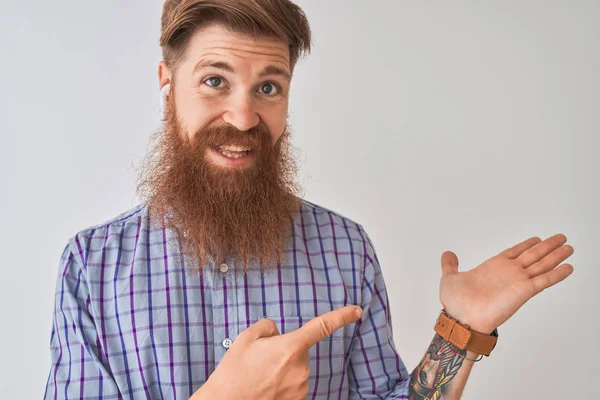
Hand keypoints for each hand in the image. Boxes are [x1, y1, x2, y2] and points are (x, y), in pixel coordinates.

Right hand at [191, 305, 362, 399]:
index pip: (322, 326)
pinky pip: (293, 384)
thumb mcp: (246, 338)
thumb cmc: (234, 372)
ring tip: (259, 376)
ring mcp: (300, 388)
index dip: (342, 316)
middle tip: (261, 360)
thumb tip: (278, 333)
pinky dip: (282, 384)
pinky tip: (265, 387)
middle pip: (299, 350)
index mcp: (291, 347)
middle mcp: (301, 368)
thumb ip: (268, 327)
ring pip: (296, 369)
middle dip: (285, 351)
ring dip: (283, 369)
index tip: (356, 311)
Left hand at [439, 234, 573, 333]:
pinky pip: (544, 280)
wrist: (461, 320)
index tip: (537, 239)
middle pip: (532, 255)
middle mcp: (508, 272)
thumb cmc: (455, 303)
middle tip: (561, 237)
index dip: (526, 245)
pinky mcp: (523, 292)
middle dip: (547, 246)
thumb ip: (450, 265)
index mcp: (492, 267)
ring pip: (541, 264)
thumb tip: (447, 254)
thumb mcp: (449, 278)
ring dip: (556, 256)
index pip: (514, 252)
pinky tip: (568, 267)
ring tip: (569, 248)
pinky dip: (557, 274)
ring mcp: (517, 281)